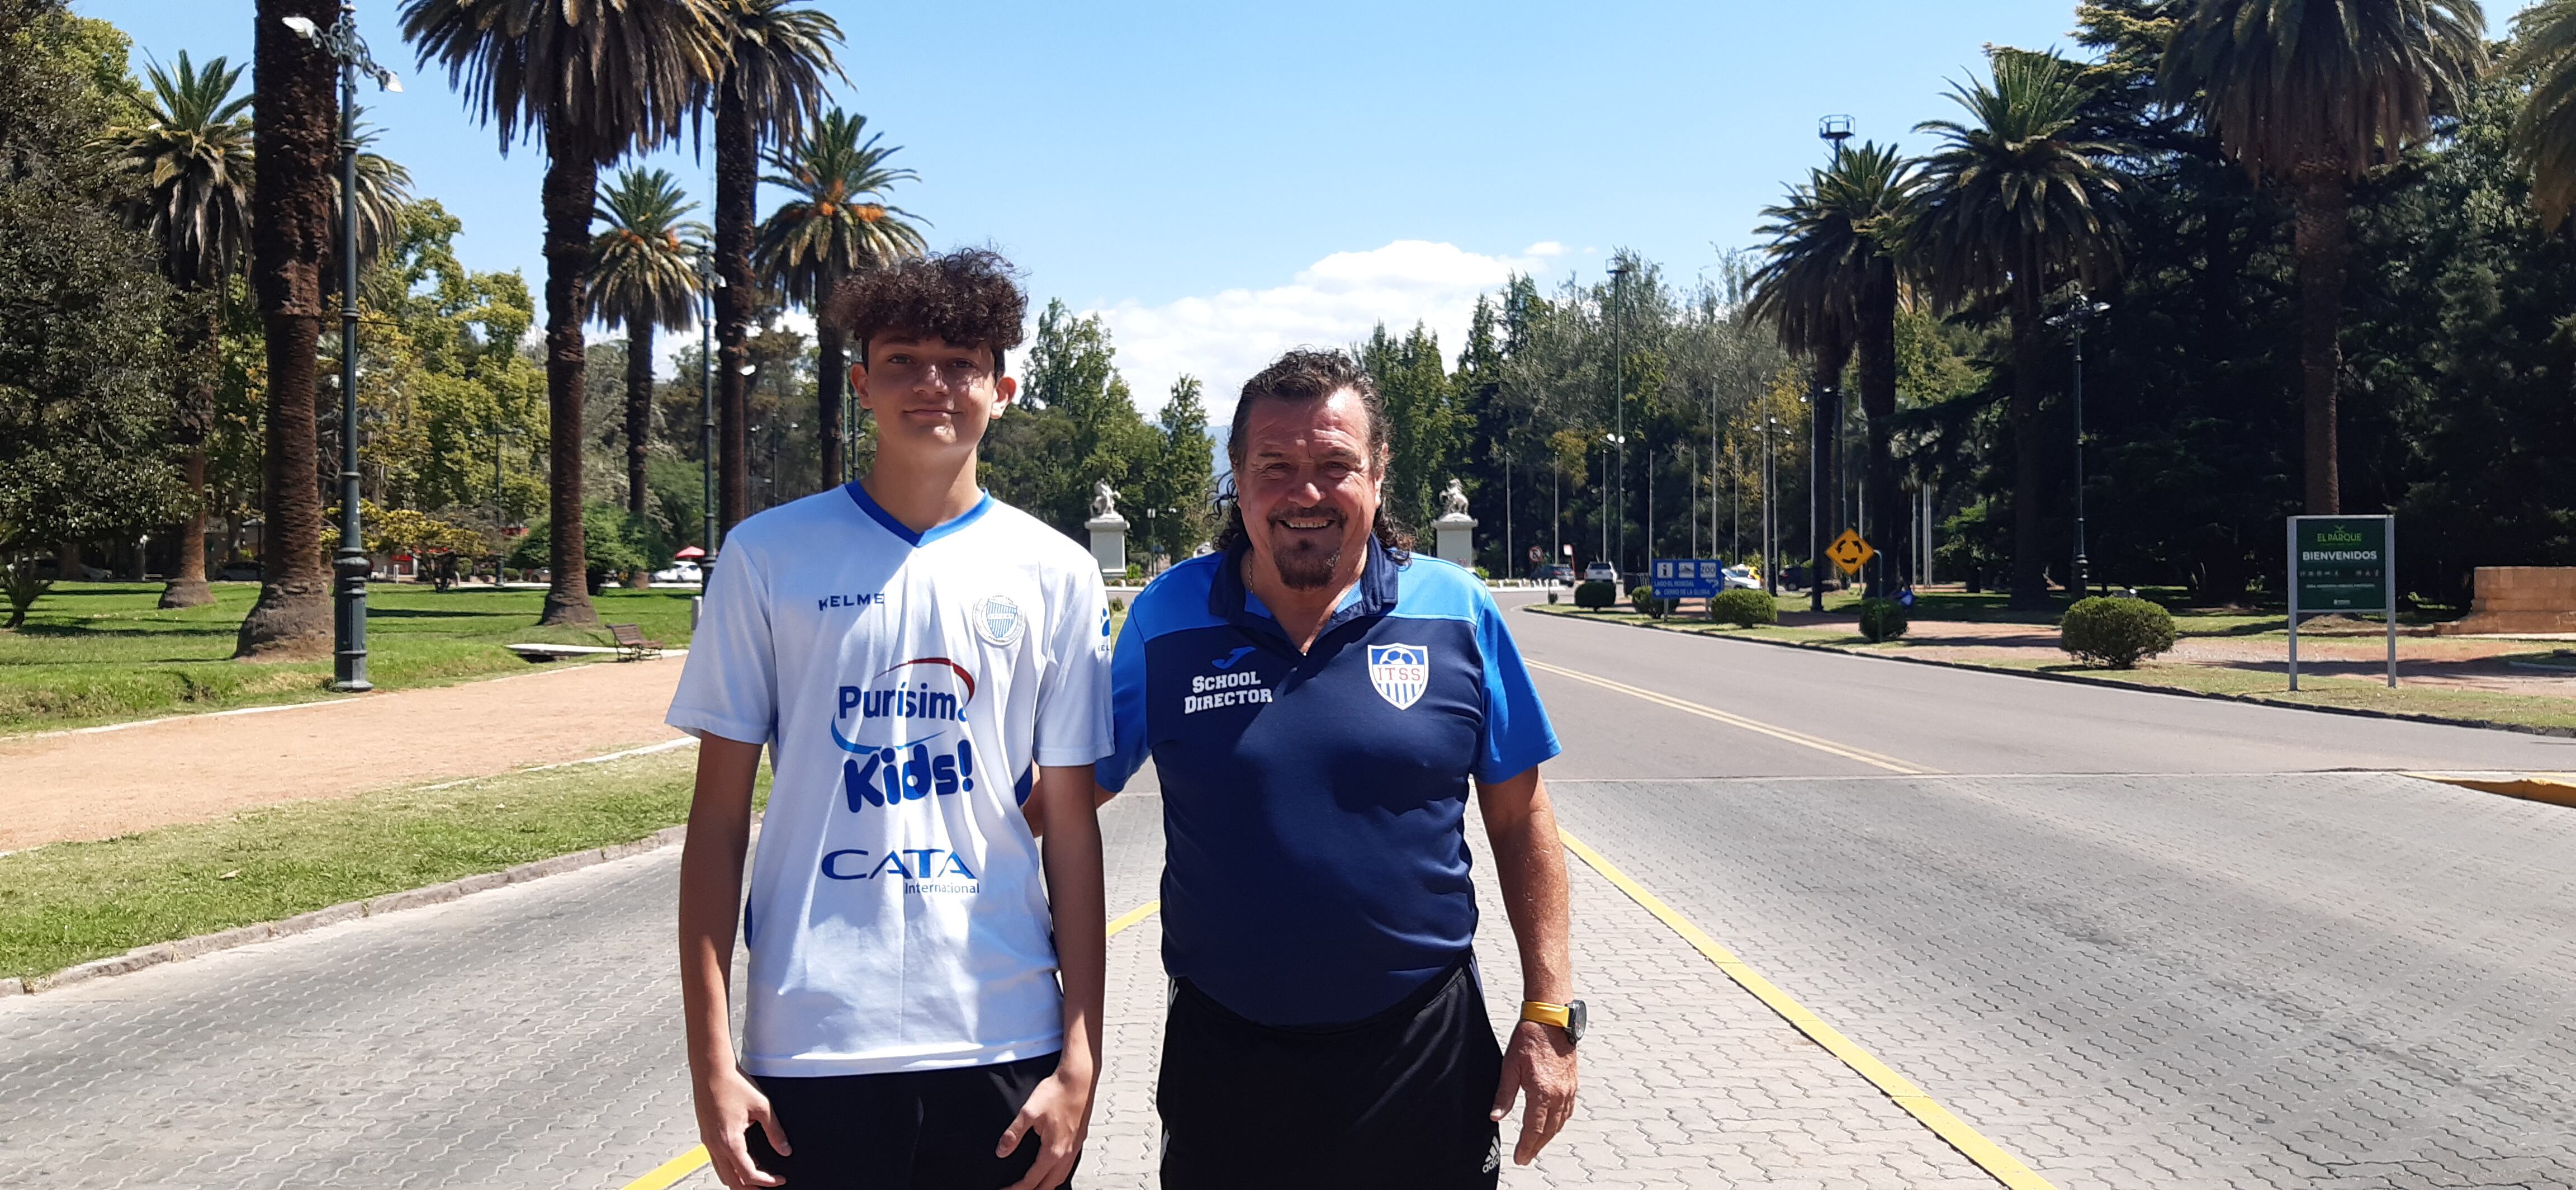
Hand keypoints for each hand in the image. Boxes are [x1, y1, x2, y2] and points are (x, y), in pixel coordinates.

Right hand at [694, 1065, 788, 1187]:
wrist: (711, 1069)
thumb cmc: (735, 1084)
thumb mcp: (762, 1107)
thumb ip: (775, 1131)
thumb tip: (785, 1150)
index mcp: (730, 1142)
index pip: (748, 1174)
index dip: (766, 1181)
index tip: (780, 1179)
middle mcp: (715, 1146)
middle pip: (732, 1181)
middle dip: (750, 1189)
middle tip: (768, 1186)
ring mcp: (707, 1141)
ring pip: (721, 1173)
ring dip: (738, 1181)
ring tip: (755, 1180)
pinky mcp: (705, 1135)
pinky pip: (716, 1161)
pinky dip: (729, 1168)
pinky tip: (741, 1162)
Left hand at [997, 1067, 1093, 1189]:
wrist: (1079, 1078)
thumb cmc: (1057, 1092)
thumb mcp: (1029, 1111)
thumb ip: (1014, 1134)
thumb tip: (1001, 1151)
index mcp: (1053, 1151)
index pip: (1032, 1181)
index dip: (1015, 1189)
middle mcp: (1066, 1154)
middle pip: (1048, 1186)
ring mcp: (1075, 1148)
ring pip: (1060, 1178)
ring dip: (1045, 1186)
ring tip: (1032, 1186)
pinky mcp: (1079, 1140)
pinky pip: (1068, 1167)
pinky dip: (1056, 1175)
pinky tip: (1051, 1169)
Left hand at [1490, 1019, 1577, 1164]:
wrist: (1551, 1020)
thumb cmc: (1529, 1039)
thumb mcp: (1510, 1067)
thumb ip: (1504, 1095)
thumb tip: (1495, 1116)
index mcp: (1543, 1092)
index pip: (1534, 1128)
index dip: (1526, 1145)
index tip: (1520, 1158)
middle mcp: (1559, 1094)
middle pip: (1549, 1130)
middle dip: (1537, 1146)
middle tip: (1526, 1158)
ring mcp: (1569, 1089)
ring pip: (1560, 1122)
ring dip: (1549, 1137)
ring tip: (1537, 1146)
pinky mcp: (1573, 1083)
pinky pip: (1568, 1110)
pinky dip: (1560, 1123)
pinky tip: (1554, 1126)